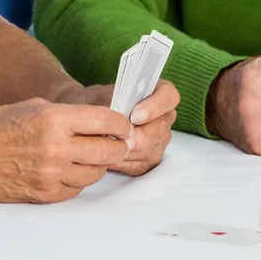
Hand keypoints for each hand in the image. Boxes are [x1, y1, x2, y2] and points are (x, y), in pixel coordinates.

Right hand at [0, 96, 133, 202]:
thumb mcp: (34, 106)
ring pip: (95, 172)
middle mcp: (55, 147)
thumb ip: (68, 115)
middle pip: (108, 150)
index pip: (106, 121)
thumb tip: (101, 121)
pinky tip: (71, 169)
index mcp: (54, 119)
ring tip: (93, 156)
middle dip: (119, 146)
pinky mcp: (44, 194)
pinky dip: (79, 179)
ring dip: (99, 164)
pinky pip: (75, 188)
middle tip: (121, 143)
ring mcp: (50, 174)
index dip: (121, 123)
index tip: (125, 125)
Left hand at [62, 78, 179, 175]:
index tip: (135, 115)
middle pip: (161, 129)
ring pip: (150, 150)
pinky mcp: (149, 159)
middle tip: (122, 138)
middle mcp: (164, 118)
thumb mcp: (103, 95)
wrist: (91, 120)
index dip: (156, 106)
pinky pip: (140, 165)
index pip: (170, 97)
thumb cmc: (100, 103)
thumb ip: (115, 101)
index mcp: (159, 94)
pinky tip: (107, 157)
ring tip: (108, 147)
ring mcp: (159, 140)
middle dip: (140, 136)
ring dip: (128, 151)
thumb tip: (120, 115)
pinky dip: (122, 163)